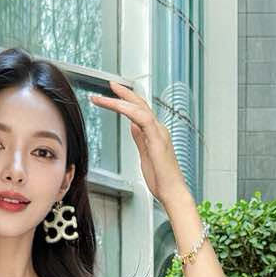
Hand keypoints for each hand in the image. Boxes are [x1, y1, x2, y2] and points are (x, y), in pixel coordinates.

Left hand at [87, 77, 184, 206]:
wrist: (172, 192)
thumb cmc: (161, 179)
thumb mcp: (145, 155)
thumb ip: (140, 139)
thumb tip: (132, 126)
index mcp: (155, 133)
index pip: (140, 110)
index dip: (128, 99)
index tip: (114, 93)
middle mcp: (159, 129)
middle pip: (141, 104)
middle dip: (124, 93)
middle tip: (110, 84)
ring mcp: (159, 133)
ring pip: (139, 108)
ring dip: (120, 101)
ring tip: (103, 98)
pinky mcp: (158, 140)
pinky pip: (142, 119)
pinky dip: (129, 111)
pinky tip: (118, 107)